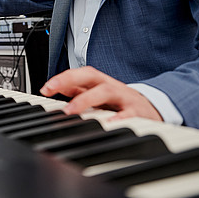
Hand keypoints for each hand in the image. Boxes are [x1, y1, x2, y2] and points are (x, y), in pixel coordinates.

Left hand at [40, 66, 162, 121]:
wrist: (153, 108)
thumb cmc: (119, 102)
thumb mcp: (97, 94)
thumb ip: (77, 91)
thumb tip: (53, 88)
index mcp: (99, 82)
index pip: (78, 74)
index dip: (61, 78)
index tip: (45, 88)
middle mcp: (110, 86)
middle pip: (90, 75)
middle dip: (69, 79)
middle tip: (51, 89)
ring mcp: (124, 97)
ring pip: (105, 91)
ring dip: (86, 99)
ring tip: (71, 109)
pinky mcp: (138, 112)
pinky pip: (128, 113)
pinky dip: (118, 118)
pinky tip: (108, 123)